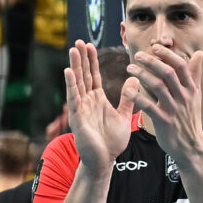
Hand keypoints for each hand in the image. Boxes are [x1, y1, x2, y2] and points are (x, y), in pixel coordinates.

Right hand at [61, 41, 132, 165]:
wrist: (104, 161)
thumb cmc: (112, 141)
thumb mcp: (123, 116)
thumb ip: (127, 98)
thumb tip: (134, 79)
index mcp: (97, 100)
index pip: (93, 76)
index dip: (91, 61)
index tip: (89, 45)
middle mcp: (86, 101)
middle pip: (83, 75)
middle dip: (81, 58)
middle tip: (79, 41)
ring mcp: (80, 108)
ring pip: (77, 83)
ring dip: (75, 66)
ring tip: (73, 50)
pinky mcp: (77, 117)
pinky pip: (73, 99)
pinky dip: (71, 85)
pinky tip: (69, 72)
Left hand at [127, 43, 202, 159]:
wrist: (191, 147)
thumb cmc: (189, 119)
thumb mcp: (195, 96)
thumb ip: (194, 74)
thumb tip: (198, 54)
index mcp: (192, 90)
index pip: (181, 66)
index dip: (167, 55)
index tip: (154, 48)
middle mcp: (184, 97)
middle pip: (168, 73)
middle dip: (151, 61)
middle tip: (137, 55)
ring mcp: (175, 109)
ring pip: (157, 86)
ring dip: (141, 75)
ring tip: (129, 69)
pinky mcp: (165, 121)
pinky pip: (149, 106)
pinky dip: (137, 97)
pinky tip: (127, 90)